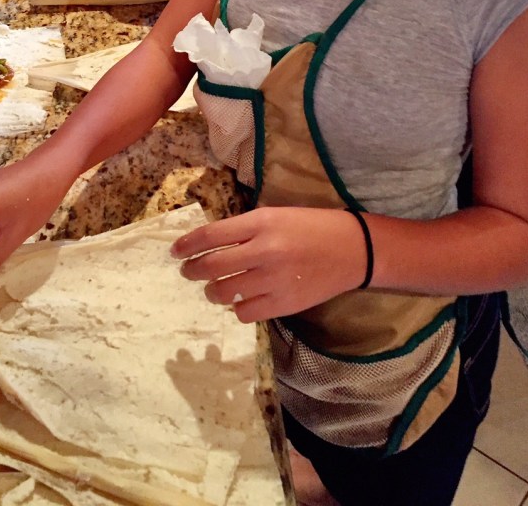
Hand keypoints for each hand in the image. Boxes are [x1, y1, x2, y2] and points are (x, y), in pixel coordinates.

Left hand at [171, 207, 365, 322]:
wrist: (352, 249)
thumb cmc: (310, 226)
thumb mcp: (275, 216)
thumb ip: (243, 229)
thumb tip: (208, 243)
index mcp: (261, 222)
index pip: (211, 235)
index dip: (187, 245)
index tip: (175, 251)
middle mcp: (264, 251)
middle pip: (211, 266)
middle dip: (192, 270)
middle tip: (189, 271)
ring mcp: (274, 280)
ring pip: (224, 292)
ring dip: (212, 291)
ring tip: (214, 287)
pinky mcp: (284, 304)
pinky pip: (244, 312)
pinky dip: (237, 307)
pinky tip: (241, 299)